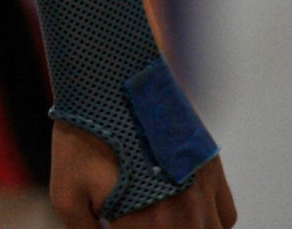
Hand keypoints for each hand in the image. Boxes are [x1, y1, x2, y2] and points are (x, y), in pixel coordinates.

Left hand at [51, 121, 236, 227]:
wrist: (106, 78)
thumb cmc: (82, 136)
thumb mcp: (66, 196)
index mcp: (151, 226)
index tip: (121, 224)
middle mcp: (186, 215)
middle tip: (137, 219)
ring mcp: (204, 193)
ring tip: (159, 217)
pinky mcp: (212, 170)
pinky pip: (224, 217)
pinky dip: (208, 222)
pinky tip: (183, 213)